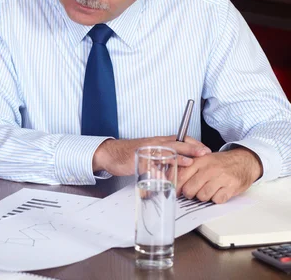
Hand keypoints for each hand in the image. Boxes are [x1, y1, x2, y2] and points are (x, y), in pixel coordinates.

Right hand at [93, 135, 211, 175]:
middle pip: (176, 143)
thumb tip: (180, 165)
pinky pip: (150, 166)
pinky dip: (158, 172)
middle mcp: (155, 143)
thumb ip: (165, 157)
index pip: (181, 139)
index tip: (206, 150)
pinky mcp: (137, 160)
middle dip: (191, 149)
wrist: (111, 153)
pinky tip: (165, 177)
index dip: (194, 144)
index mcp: (160, 141)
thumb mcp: (151, 152)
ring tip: (189, 163)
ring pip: (164, 153)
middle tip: (204, 154)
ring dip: (178, 158)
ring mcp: (146, 151)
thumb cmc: (130, 153)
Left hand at [177, 147, 262, 203]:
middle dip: (189, 194)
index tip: (175, 192)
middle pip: (190, 189)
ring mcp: (221, 178)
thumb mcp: (202, 158)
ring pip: (202, 196)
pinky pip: (217, 200)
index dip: (176, 186)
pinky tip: (218, 192)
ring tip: (207, 190)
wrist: (244, 161)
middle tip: (193, 192)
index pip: (181, 175)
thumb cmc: (220, 162)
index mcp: (199, 161)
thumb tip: (170, 178)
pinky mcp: (232, 187)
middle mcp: (209, 169)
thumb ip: (187, 166)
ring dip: (203, 197)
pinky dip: (216, 199)